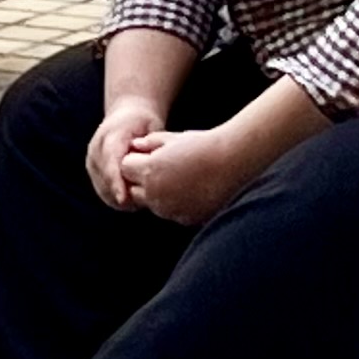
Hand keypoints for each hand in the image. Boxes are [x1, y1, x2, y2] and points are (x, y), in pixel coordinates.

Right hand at [86, 94, 167, 209]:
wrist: (125, 114)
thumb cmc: (143, 121)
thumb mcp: (151, 124)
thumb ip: (151, 142)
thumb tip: (152, 163)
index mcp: (111, 136)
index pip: (110, 162)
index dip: (116, 182)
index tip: (123, 199)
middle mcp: (96, 148)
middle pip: (104, 179)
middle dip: (121, 195)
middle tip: (144, 205)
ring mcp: (92, 159)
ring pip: (103, 188)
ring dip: (119, 199)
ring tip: (141, 203)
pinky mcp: (93, 169)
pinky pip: (103, 190)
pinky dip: (116, 198)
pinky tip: (133, 201)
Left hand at [119, 125, 255, 226]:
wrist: (234, 162)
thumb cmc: (203, 145)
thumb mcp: (172, 138)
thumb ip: (149, 143)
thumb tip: (136, 146)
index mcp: (148, 171)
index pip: (124, 169)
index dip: (134, 161)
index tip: (147, 156)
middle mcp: (155, 194)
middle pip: (134, 191)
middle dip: (141, 181)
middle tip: (163, 169)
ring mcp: (170, 209)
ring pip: (152, 204)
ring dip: (158, 195)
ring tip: (181, 179)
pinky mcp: (185, 219)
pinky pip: (172, 213)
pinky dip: (176, 205)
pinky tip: (193, 191)